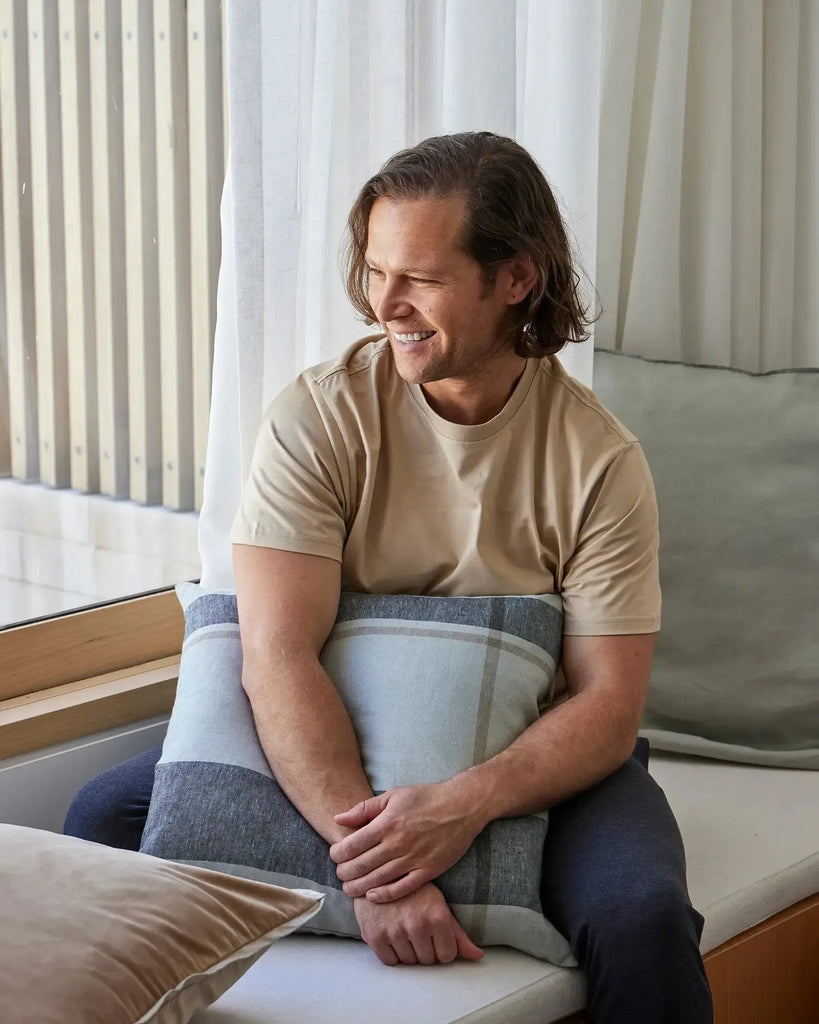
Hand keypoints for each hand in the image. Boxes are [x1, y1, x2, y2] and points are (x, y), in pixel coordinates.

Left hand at [330, 780, 485, 901]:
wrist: (462, 806)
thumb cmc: (426, 798)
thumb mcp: (394, 795)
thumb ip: (365, 808)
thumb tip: (339, 818)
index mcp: (387, 823)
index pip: (353, 844)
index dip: (338, 852)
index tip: (335, 855)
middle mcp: (398, 843)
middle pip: (362, 865)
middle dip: (345, 872)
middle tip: (339, 874)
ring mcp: (414, 858)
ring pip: (379, 879)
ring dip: (359, 887)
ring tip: (349, 889)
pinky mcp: (428, 870)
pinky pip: (403, 887)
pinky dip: (386, 895)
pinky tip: (373, 896)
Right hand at [354, 882, 483, 965]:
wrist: (378, 875)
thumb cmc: (412, 891)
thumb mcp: (439, 905)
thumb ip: (458, 934)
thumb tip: (479, 955)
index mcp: (437, 917)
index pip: (447, 956)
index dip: (441, 947)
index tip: (434, 934)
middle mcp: (417, 925)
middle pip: (427, 961)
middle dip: (424, 949)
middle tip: (417, 928)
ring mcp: (395, 932)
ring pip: (409, 962)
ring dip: (407, 951)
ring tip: (403, 928)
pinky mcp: (375, 936)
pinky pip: (390, 961)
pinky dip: (391, 952)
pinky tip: (391, 933)